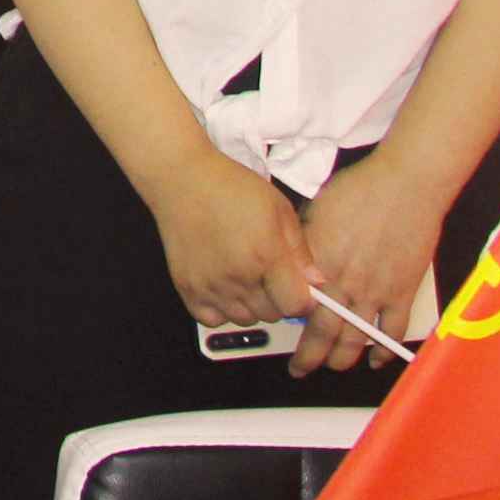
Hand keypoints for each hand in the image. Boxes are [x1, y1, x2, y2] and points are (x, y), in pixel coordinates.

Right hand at [145, 153, 315, 333]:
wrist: (182, 179)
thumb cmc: (231, 187)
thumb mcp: (279, 209)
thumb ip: (301, 251)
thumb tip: (317, 283)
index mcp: (265, 254)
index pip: (296, 306)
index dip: (303, 299)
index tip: (299, 288)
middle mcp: (238, 276)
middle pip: (273, 315)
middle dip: (277, 299)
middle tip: (269, 274)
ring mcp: (210, 285)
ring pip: (245, 320)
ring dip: (251, 305)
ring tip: (245, 275)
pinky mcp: (187, 289)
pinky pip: (214, 320)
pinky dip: (222, 309)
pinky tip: (224, 285)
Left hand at [291, 146, 454, 375]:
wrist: (406, 184)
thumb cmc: (362, 189)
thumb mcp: (316, 211)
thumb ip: (305, 244)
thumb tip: (296, 264)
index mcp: (319, 263)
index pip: (297, 307)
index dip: (287, 327)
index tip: (282, 333)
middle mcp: (344, 283)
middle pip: (324, 333)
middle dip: (310, 357)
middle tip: (302, 367)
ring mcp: (375, 291)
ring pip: (356, 339)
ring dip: (342, 358)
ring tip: (333, 365)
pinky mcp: (402, 292)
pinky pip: (391, 331)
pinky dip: (384, 350)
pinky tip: (376, 359)